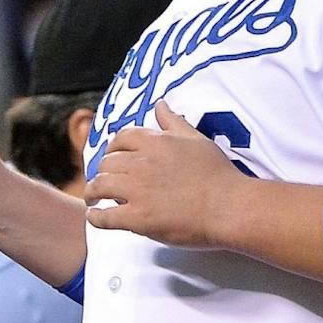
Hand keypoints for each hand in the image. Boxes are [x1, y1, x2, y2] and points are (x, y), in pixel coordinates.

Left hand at [84, 100, 246, 246]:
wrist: (229, 206)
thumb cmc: (218, 173)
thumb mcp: (196, 138)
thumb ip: (173, 121)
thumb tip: (160, 104)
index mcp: (154, 142)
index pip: (120, 139)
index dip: (113, 149)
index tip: (113, 158)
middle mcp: (141, 163)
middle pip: (107, 163)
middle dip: (102, 171)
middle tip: (103, 180)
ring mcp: (137, 191)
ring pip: (100, 186)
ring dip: (93, 192)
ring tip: (94, 198)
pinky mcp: (137, 218)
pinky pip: (105, 217)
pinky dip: (96, 217)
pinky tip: (96, 217)